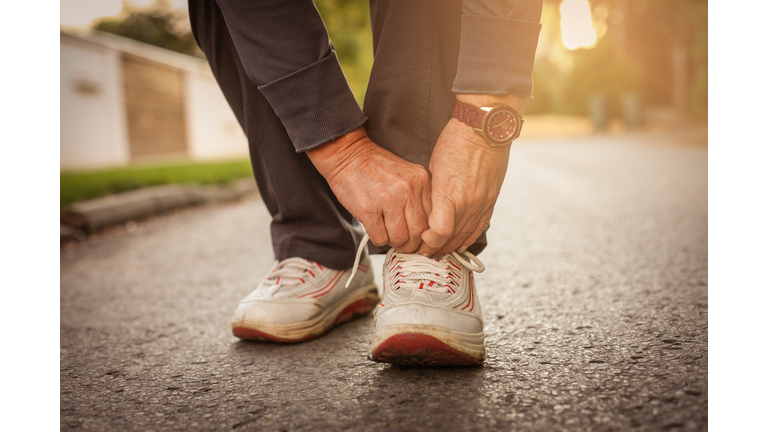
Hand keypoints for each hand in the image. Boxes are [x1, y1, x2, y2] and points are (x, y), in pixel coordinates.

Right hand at [307, 127, 430, 251]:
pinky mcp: (368, 209)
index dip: (425, 234)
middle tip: (403, 242)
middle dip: (410, 244)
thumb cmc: (376, 168)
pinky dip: (378, 239)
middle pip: (418, 232)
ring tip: (387, 234)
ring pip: (400, 238)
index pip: (433, 219)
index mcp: (421, 181)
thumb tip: (425, 229)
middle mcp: (407, 190)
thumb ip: (419, 197)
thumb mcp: (407, 175)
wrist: (348, 155)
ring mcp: (387, 199)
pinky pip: (380, 238)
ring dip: (393, 242)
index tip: (418, 238)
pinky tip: (375, 229)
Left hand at [417, 93, 523, 255]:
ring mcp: (482, 203)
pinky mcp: (491, 200)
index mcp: (449, 194)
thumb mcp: (433, 167)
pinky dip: (468, 238)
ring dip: (451, 246)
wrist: (484, 129)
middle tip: (423, 251)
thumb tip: (427, 209)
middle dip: (435, 248)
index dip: (427, 242)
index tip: (418, 241)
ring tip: (438, 250)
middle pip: (451, 239)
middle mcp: (468, 203)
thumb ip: (433, 192)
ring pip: (466, 236)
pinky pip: (480, 227)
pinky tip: (459, 244)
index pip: (439, 233)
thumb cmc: (454, 142)